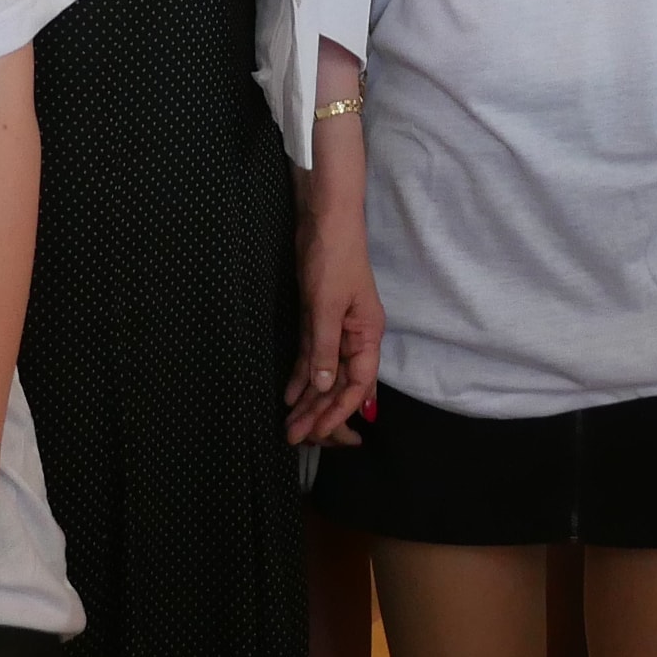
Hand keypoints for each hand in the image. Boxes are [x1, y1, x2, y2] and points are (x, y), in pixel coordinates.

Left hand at [286, 168, 380, 448]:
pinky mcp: (319, 318)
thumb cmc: (333, 258)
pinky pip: (312, 356)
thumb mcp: (327, 305)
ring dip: (309, 400)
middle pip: (341, 384)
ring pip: (325, 374)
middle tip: (295, 437)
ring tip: (290, 425)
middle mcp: (356, 336)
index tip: (317, 433)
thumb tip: (323, 387)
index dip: (338, 411)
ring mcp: (338, 328)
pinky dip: (303, 376)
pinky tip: (291, 395)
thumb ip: (324, 348)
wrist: (326, 218)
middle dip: (320, 412)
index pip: (357, 384)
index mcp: (367, 334)